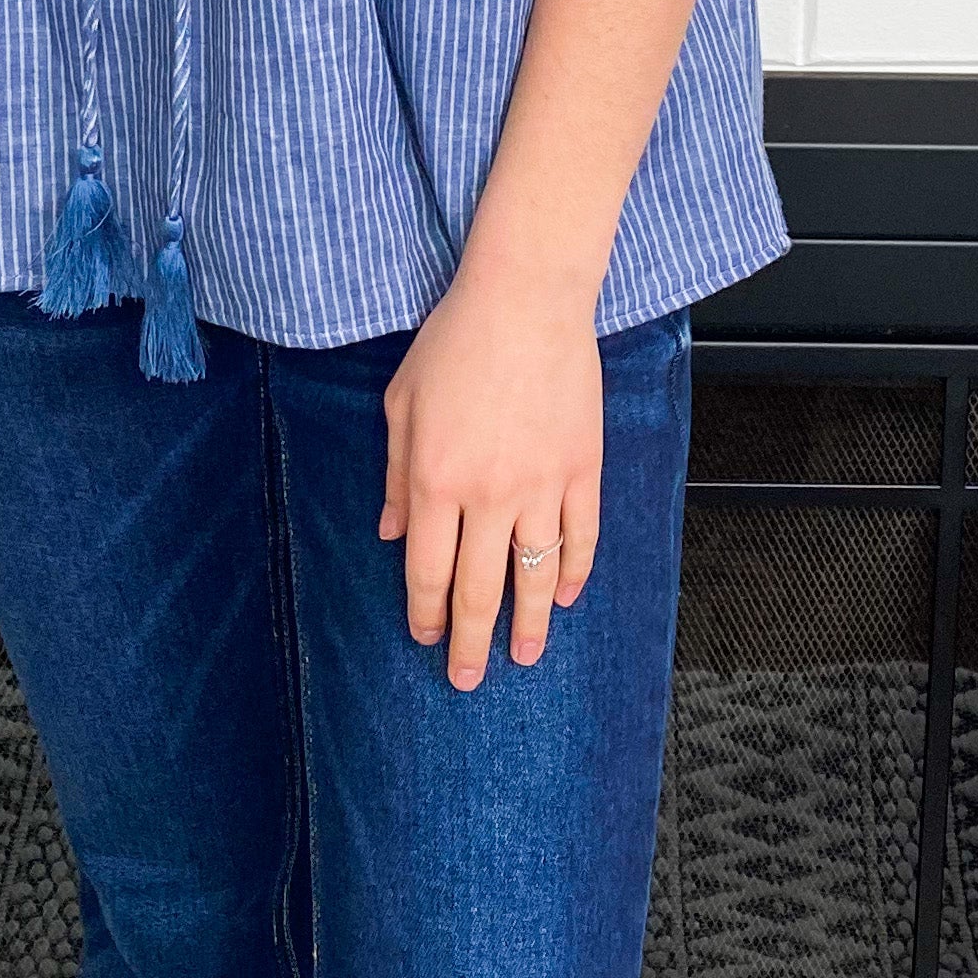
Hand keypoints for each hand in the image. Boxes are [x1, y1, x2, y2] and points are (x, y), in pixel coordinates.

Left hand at [378, 269, 602, 689]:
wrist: (526, 300)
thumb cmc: (455, 342)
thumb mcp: (401, 404)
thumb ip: (396, 474)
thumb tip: (393, 533)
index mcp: (436, 481)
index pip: (428, 572)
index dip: (425, 614)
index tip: (424, 638)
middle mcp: (489, 494)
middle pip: (479, 588)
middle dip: (470, 640)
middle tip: (466, 677)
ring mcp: (542, 484)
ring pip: (535, 574)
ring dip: (529, 624)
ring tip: (524, 656)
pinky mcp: (583, 468)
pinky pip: (581, 535)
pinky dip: (573, 571)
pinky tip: (565, 596)